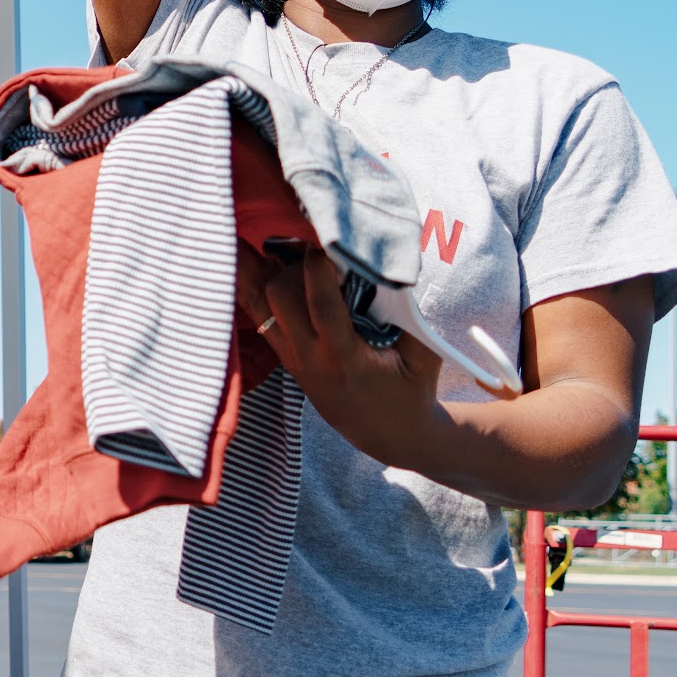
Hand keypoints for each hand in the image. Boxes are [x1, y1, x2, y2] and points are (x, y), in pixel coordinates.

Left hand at [239, 245, 444, 467]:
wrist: (389, 435)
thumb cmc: (410, 391)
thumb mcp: (423, 357)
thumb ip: (409, 316)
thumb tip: (389, 267)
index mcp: (345, 358)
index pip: (321, 306)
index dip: (317, 269)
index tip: (323, 241)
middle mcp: (309, 358)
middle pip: (278, 297)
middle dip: (292, 266)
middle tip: (314, 253)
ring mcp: (291, 358)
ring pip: (258, 304)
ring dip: (269, 273)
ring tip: (286, 250)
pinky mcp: (284, 357)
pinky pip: (258, 316)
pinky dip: (254, 288)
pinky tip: (253, 260)